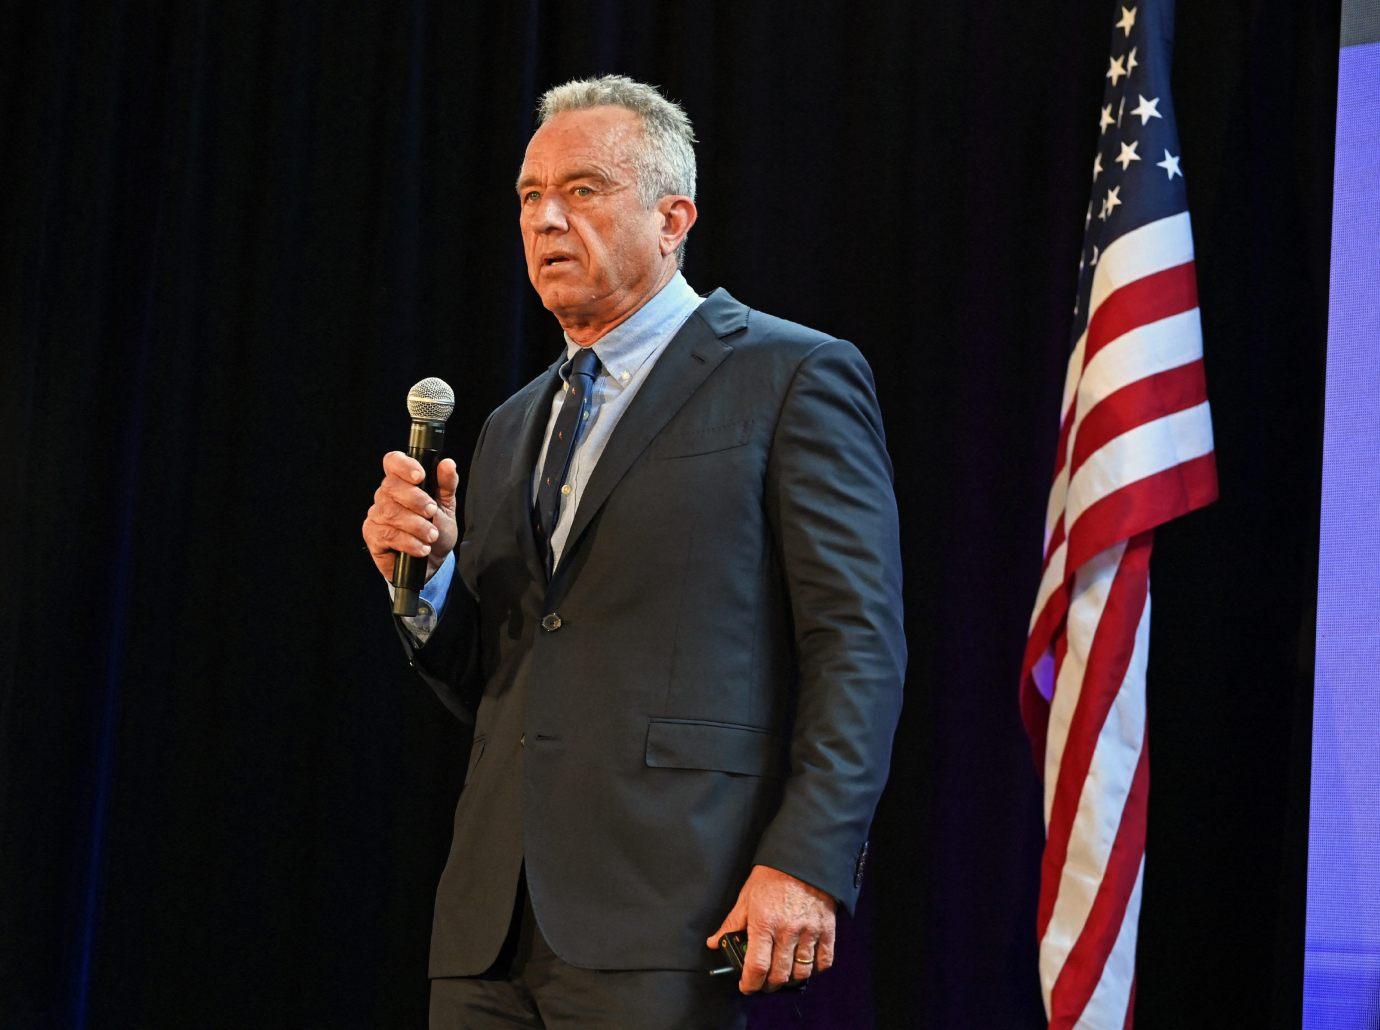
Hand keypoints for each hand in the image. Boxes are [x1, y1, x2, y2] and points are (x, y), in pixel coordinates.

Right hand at [362, 452, 458, 580]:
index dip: (403, 465)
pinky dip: (409, 542)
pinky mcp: (372, 536)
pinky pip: (387, 535)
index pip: (393, 462)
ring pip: (390, 513)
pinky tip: (422, 548)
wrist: (432, 561)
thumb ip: (446, 484)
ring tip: (431, 535)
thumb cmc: (436, 529)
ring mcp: (377, 516)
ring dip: (416, 525)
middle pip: (391, 487)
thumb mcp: (447, 506)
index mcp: (402, 482)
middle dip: (416, 500)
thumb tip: (447, 464)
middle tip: (432, 512)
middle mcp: (385, 496)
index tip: (420, 476)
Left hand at [706, 864, 836, 993]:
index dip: (750, 983)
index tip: (746, 987)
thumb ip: (731, 924)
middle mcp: (787, 930)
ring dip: (790, 979)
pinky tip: (805, 964)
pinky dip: (815, 969)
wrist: (801, 859)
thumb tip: (715, 942)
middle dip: (768, 985)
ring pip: (801, 972)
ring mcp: (809, 931)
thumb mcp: (746, 898)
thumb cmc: (772, 876)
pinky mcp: (827, 929)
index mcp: (764, 923)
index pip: (756, 966)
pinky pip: (824, 960)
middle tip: (763, 983)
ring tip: (783, 975)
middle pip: (779, 975)